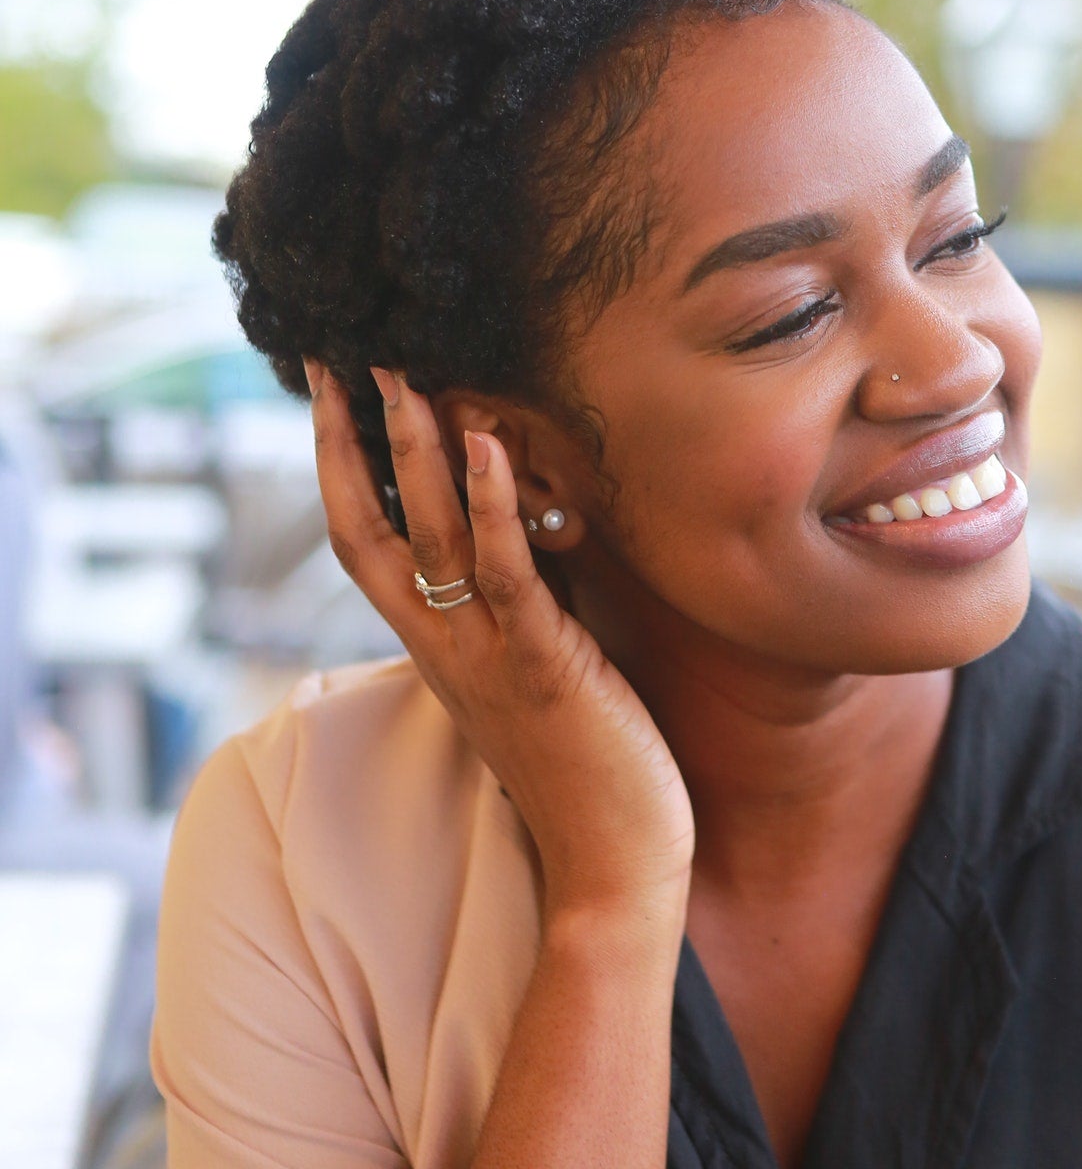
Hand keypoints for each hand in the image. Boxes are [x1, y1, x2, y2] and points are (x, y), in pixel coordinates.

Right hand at [304, 361, 695, 919]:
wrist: (613, 867)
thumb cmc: (586, 764)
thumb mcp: (535, 663)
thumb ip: (519, 596)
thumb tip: (530, 519)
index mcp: (437, 642)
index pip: (364, 539)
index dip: (339, 464)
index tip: (329, 391)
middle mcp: (444, 643)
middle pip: (366, 528)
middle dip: (348, 440)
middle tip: (339, 355)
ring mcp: (486, 653)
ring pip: (430, 536)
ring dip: (414, 449)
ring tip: (402, 372)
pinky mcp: (542, 663)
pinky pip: (506, 574)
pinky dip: (493, 505)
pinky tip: (489, 443)